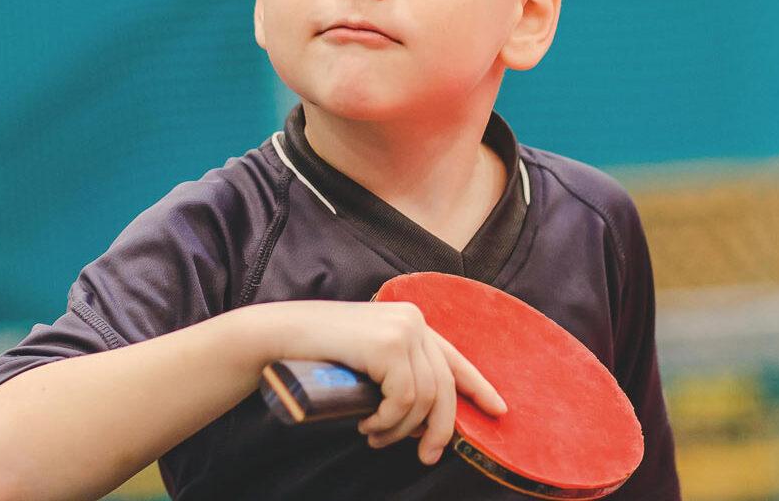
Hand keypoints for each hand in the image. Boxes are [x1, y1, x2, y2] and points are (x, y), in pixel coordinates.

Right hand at [249, 299, 506, 464]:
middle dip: (438, 430)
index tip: (499, 411)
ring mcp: (404, 330)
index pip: (454, 358)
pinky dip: (388, 421)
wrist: (279, 337)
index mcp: (410, 322)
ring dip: (399, 430)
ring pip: (422, 399)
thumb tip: (425, 420)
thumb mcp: (365, 363)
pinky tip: (368, 424)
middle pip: (443, 388)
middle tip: (425, 458)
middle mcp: (413, 320)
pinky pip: (404, 399)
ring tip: (374, 436)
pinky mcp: (390, 345)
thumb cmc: (317, 356)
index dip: (478, 387)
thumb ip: (394, 374)